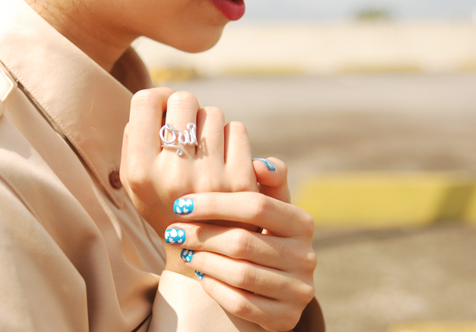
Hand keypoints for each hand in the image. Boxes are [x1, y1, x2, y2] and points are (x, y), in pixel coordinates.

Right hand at [120, 87, 257, 236]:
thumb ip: (135, 136)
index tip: (164, 109)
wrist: (203, 250)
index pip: (146, 100)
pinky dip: (231, 138)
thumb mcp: (134, 180)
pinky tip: (224, 158)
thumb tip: (159, 97)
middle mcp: (173, 174)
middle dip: (185, 108)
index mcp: (141, 172)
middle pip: (184, 100)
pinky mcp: (240, 181)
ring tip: (204, 150)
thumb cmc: (164, 203)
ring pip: (213, 113)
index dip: (157, 97)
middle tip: (186, 127)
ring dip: (209, 125)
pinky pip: (237, 129)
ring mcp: (209, 177)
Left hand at [166, 159, 316, 330]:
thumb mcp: (269, 205)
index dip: (215, 203)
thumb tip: (259, 163)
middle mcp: (306, 256)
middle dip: (201, 235)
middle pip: (243, 241)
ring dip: (204, 261)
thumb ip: (267, 180)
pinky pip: (242, 303)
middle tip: (173, 231)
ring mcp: (299, 290)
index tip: (181, 204)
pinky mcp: (286, 317)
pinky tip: (200, 275)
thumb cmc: (263, 234)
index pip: (256, 206)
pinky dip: (215, 288)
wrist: (278, 284)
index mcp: (301, 222)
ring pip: (240, 274)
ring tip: (184, 252)